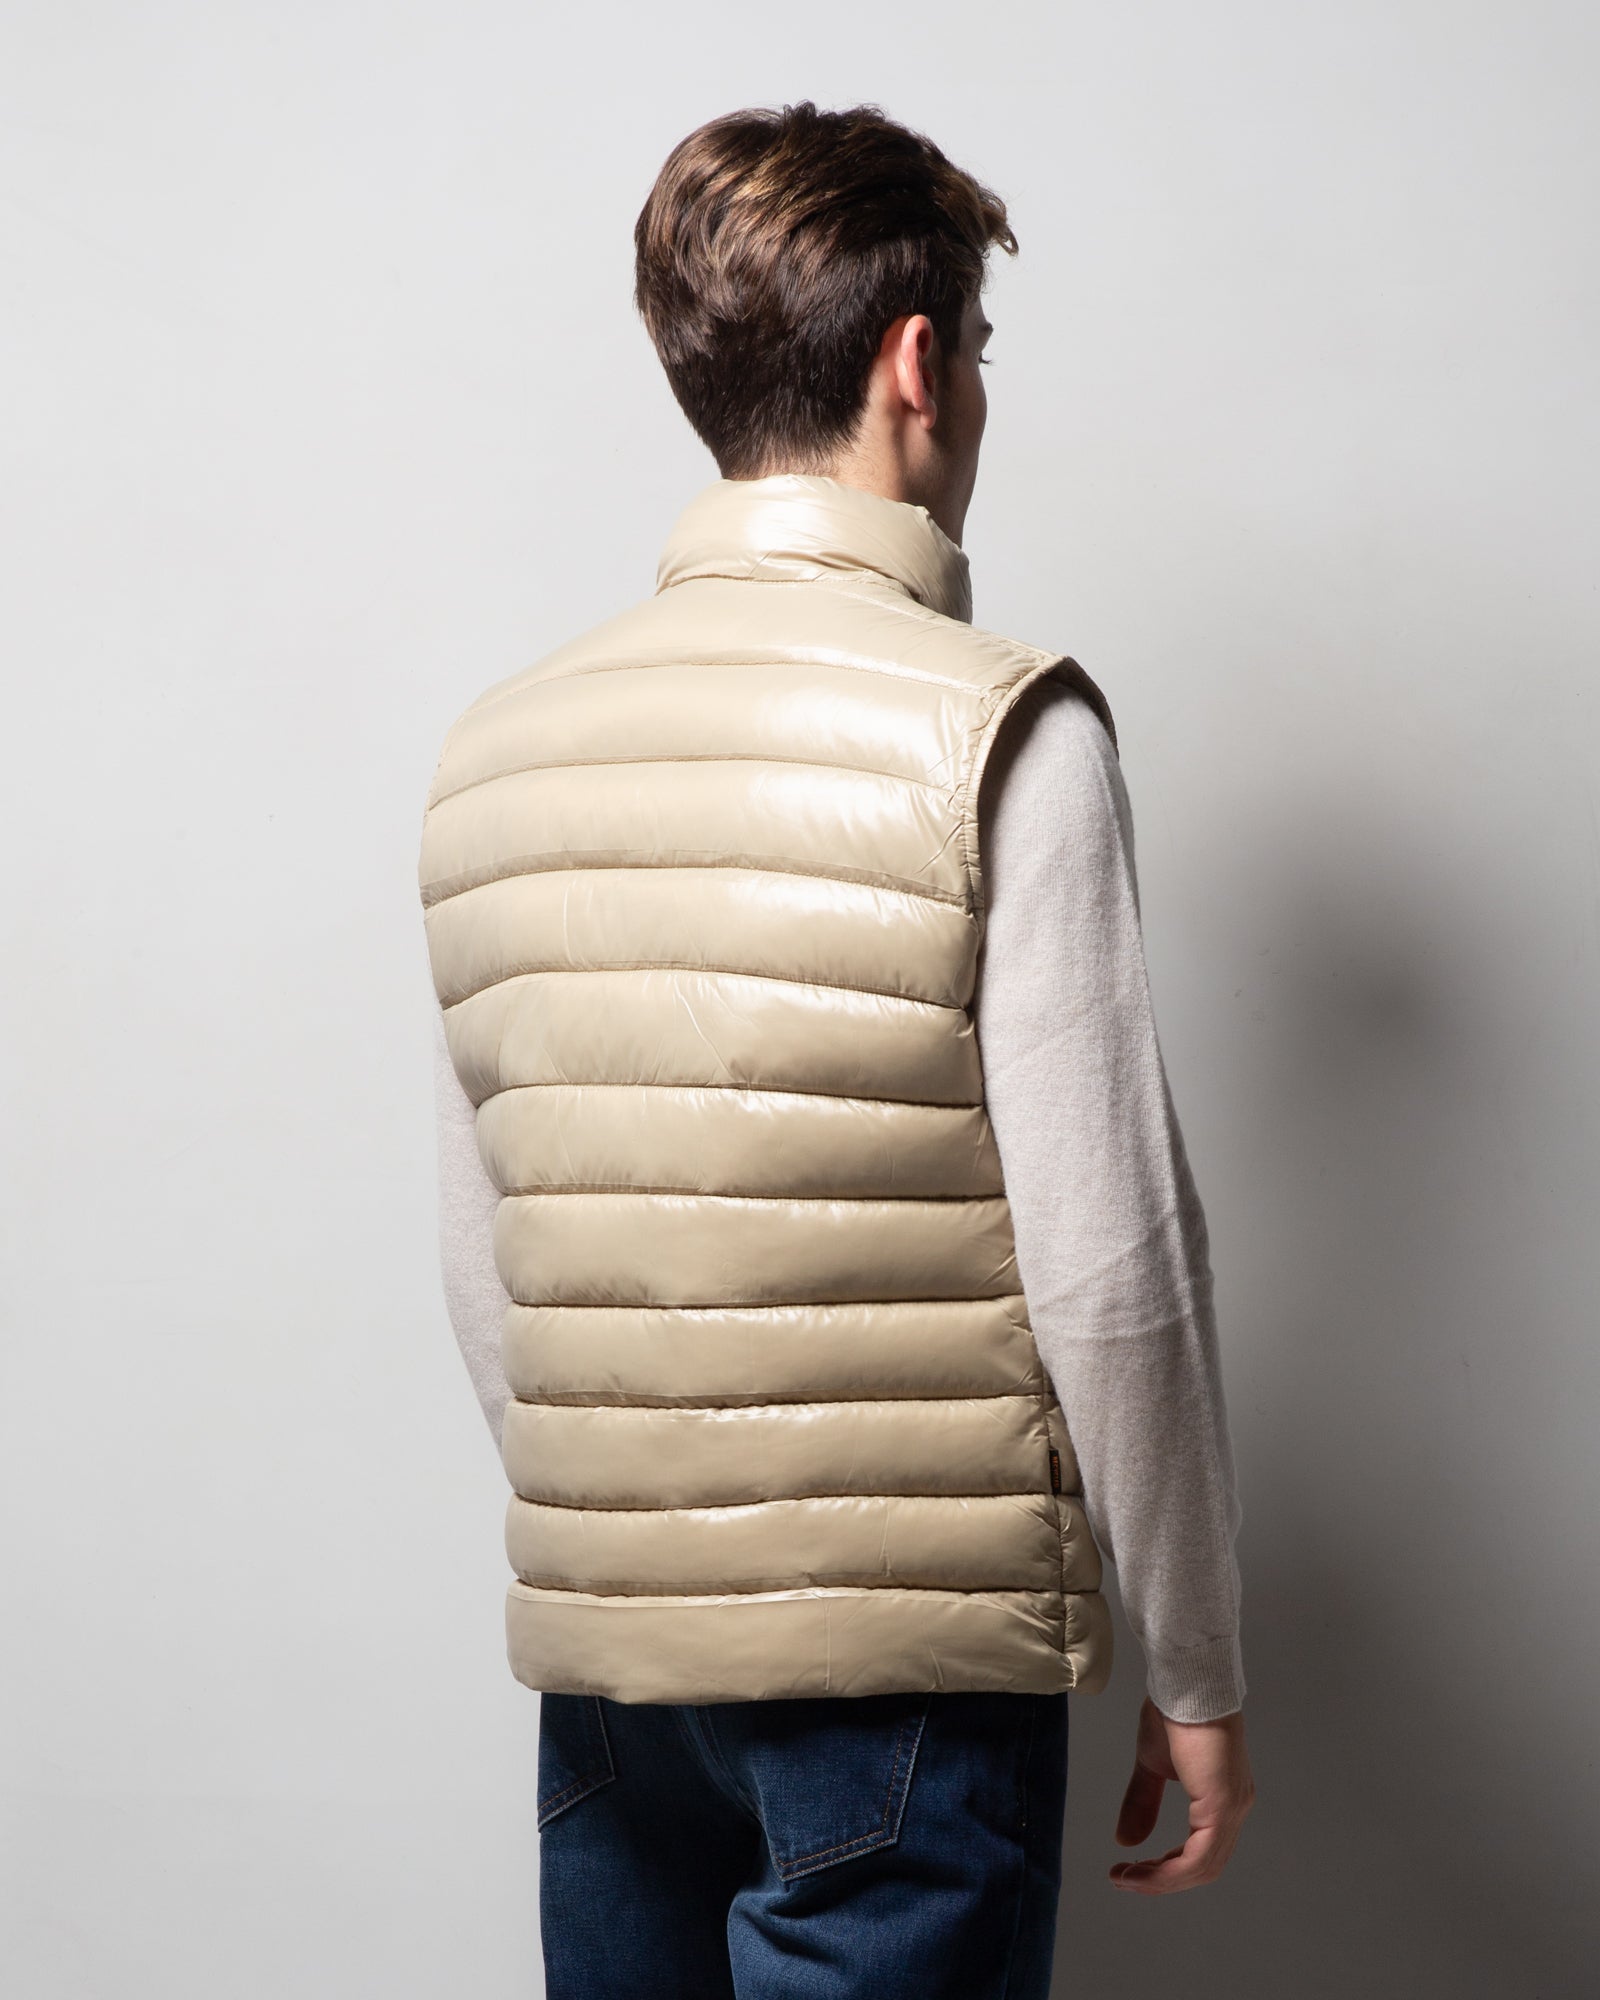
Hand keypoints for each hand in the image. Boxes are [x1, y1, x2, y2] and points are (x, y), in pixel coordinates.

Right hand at [1109, 1694, 1255, 1894]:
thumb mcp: (1151, 1765)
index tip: (1132, 1871)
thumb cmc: (1174, 1711)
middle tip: (1125, 1879)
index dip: (1167, 1868)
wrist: (1185, 1681)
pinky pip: (1199, 1857)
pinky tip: (1141, 1870)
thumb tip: (1126, 1841)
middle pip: (1203, 1866)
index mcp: (1222, 1798)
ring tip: (1126, 1878)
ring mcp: (1232, 1808)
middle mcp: (1235, 1808)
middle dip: (1160, 1879)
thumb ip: (1143, 1802)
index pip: (1201, 1850)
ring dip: (1161, 1881)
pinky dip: (1169, 1872)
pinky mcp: (1222, 1806)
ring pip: (1202, 1868)